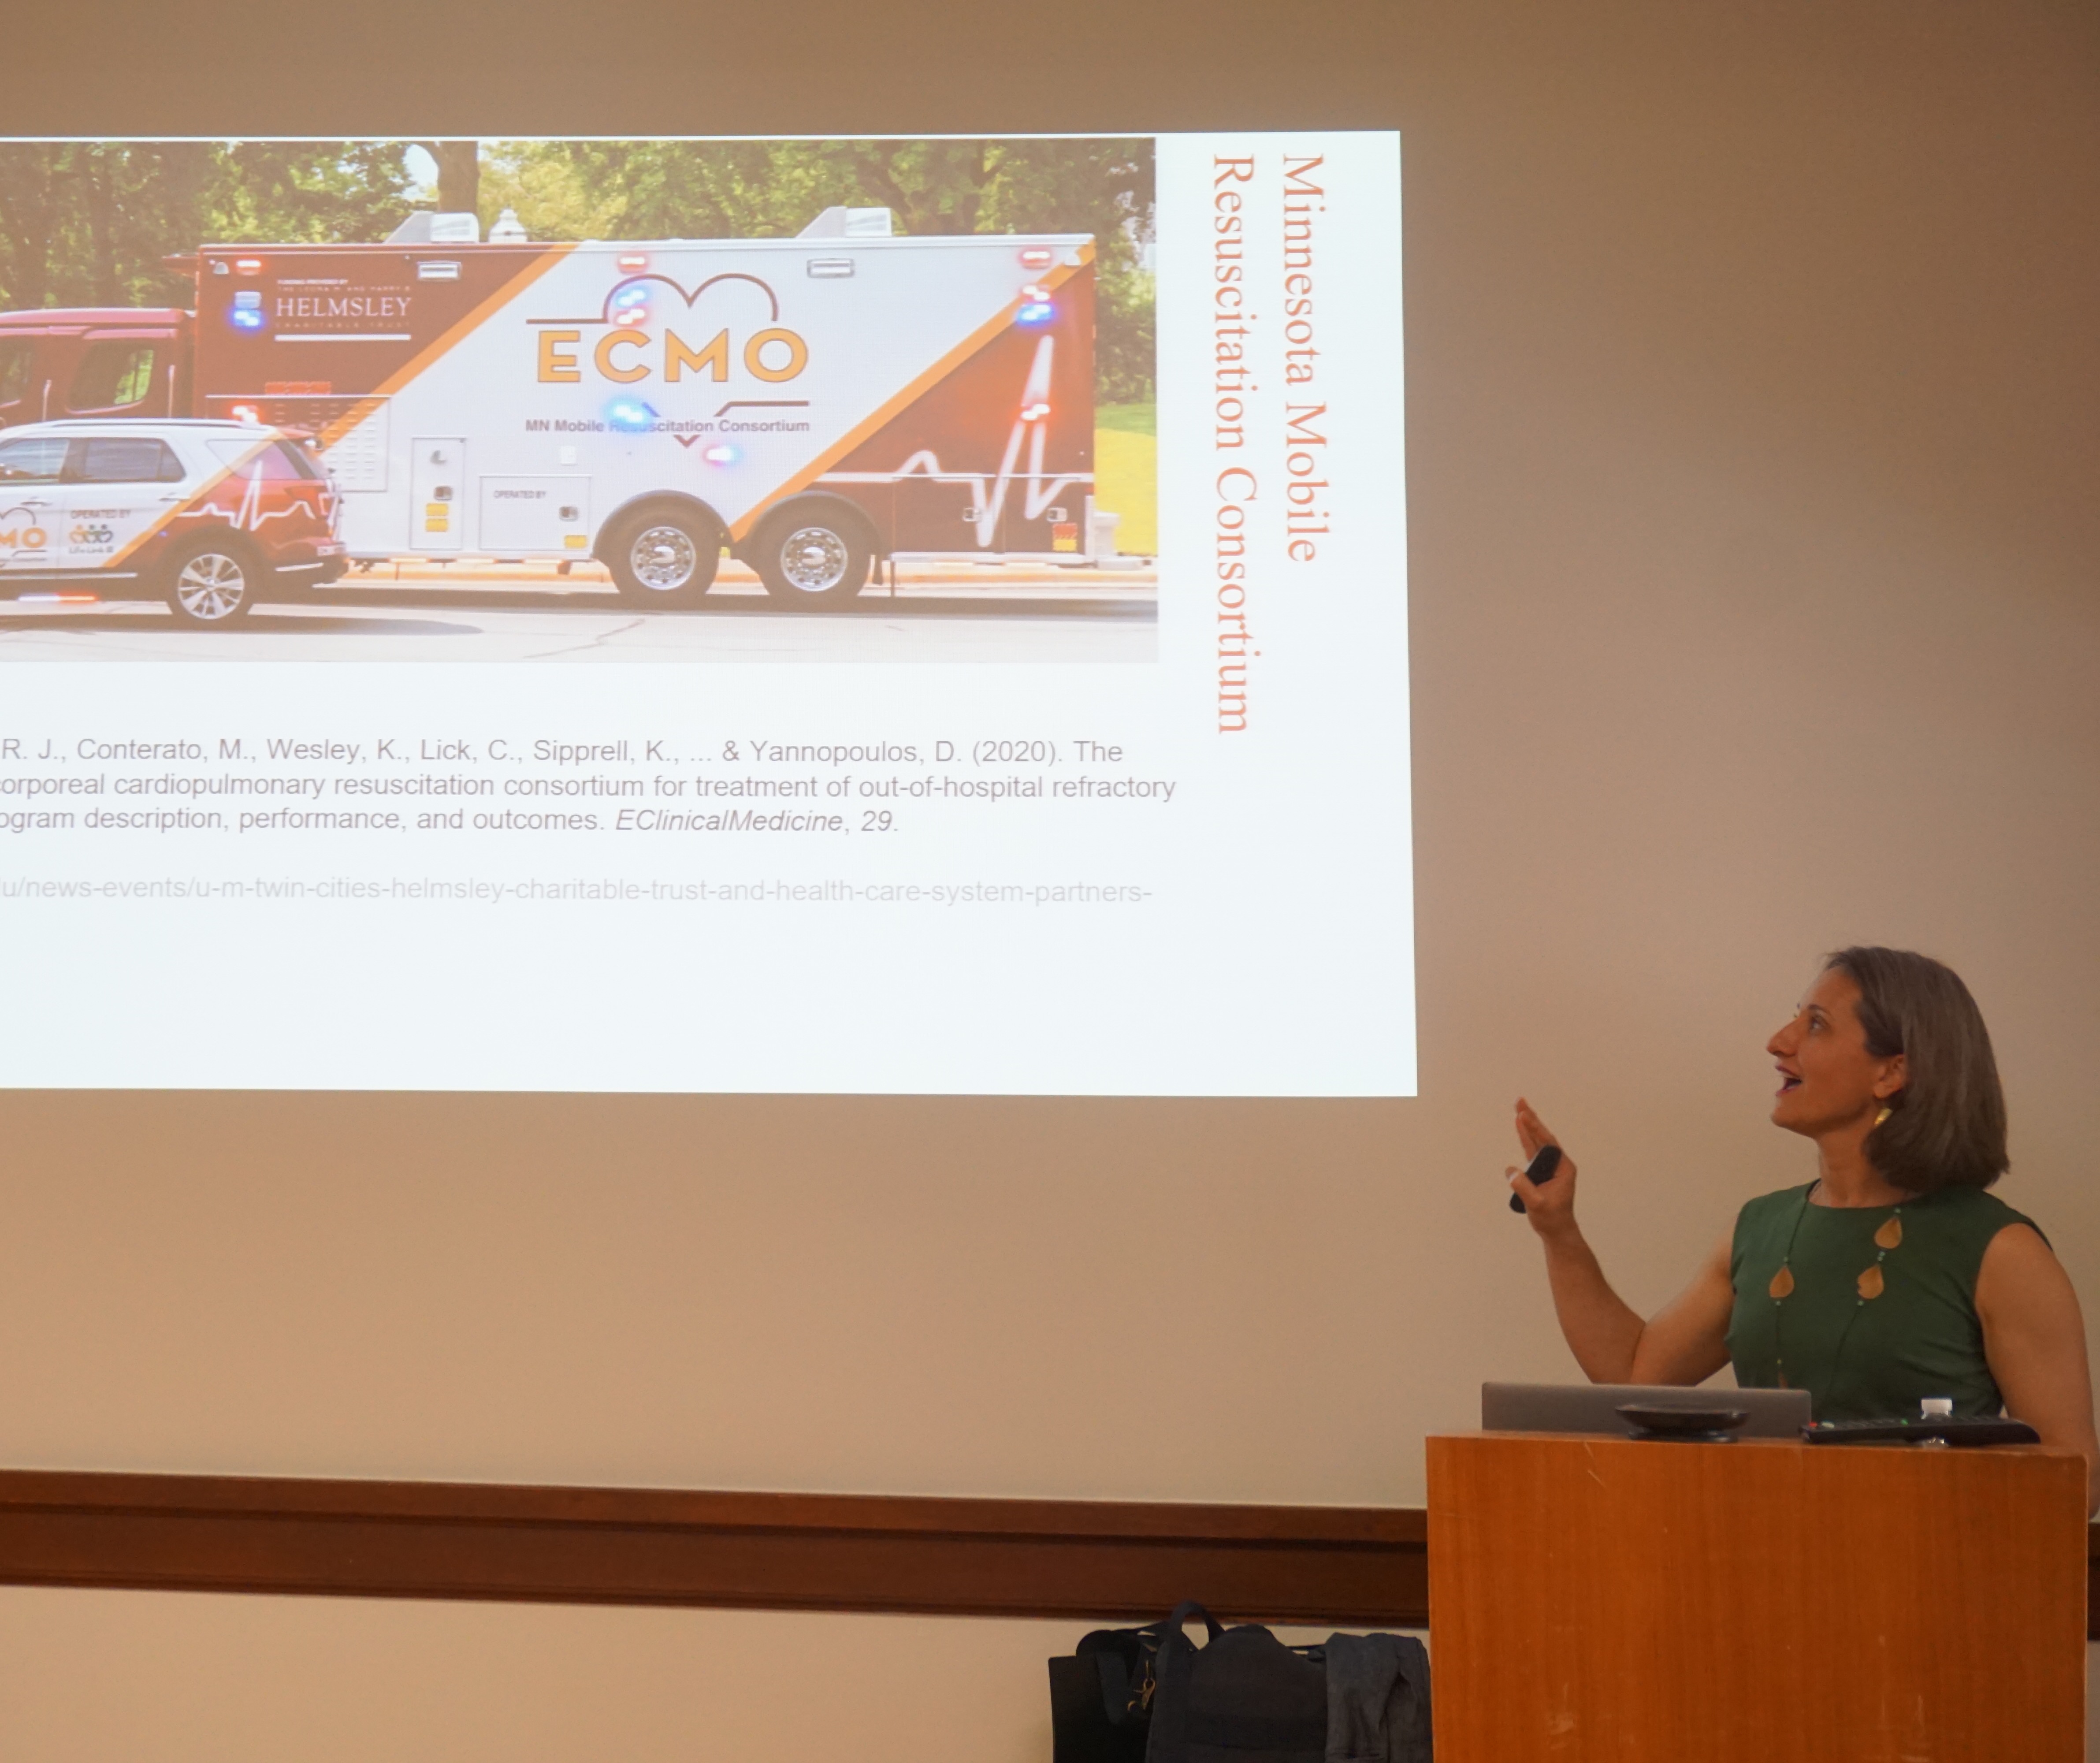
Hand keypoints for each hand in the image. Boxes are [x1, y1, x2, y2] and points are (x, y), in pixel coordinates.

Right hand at [1508, 1097, 1578, 1237]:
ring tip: (1519, 1109)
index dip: (1534, 1128)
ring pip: (1537, 1141)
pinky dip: (1526, 1137)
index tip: (1523, 1115)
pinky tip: (1520, 1128)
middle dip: (1531, 1118)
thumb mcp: (1538, 1204)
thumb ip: (1525, 1188)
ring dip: (1527, 1125)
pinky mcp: (1541, 1171)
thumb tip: (1511, 1171)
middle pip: (1543, 1136)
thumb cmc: (1552, 1218)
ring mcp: (1550, 1167)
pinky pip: (1532, 1150)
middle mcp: (1558, 1163)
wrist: (1557, 1230)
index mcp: (1563, 1168)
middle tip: (1520, 1101)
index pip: (1547, 1143)